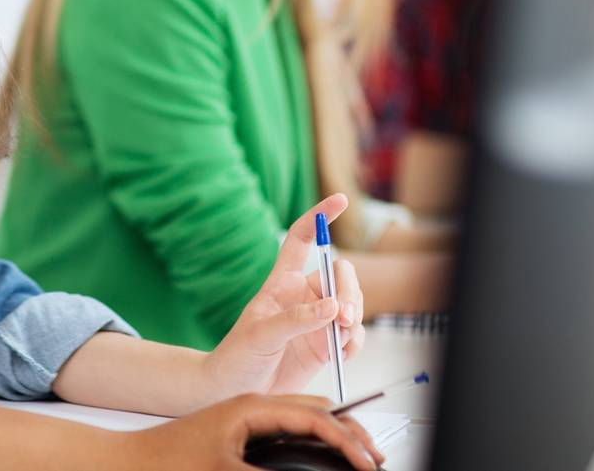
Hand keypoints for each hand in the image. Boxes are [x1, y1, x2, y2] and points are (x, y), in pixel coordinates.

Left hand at [116, 393, 383, 470]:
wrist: (129, 461)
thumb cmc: (169, 464)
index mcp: (252, 408)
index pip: (313, 418)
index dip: (346, 441)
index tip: (368, 462)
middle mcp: (253, 406)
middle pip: (314, 410)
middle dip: (348, 431)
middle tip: (375, 457)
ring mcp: (247, 416)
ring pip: (304, 416)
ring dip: (334, 433)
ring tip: (359, 455)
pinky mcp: (241, 430)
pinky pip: (288, 427)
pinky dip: (313, 437)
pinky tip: (323, 454)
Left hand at [200, 195, 366, 402]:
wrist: (237, 393)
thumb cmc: (239, 356)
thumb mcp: (261, 334)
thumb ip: (295, 320)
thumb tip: (332, 307)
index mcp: (282, 281)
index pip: (302, 239)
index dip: (319, 217)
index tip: (340, 201)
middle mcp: (304, 295)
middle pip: (339, 273)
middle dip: (349, 289)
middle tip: (345, 316)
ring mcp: (318, 319)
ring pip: (352, 302)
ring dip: (355, 316)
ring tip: (343, 339)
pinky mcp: (328, 344)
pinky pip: (354, 334)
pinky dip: (356, 342)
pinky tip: (344, 354)